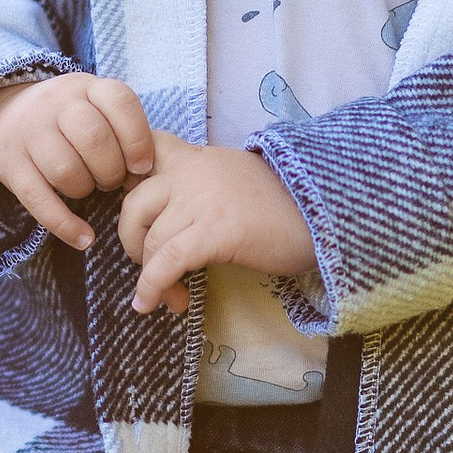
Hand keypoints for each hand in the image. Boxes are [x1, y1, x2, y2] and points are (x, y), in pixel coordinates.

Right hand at [0, 73, 154, 249]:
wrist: (4, 117)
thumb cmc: (70, 121)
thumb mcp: (96, 107)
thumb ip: (124, 130)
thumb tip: (150, 175)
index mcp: (87, 87)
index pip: (120, 103)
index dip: (138, 139)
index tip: (143, 166)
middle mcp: (56, 104)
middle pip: (94, 140)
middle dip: (112, 170)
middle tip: (113, 180)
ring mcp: (29, 132)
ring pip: (66, 170)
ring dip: (86, 189)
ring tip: (89, 187)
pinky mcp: (11, 164)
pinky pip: (39, 200)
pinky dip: (65, 225)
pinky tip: (85, 238)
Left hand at [118, 141, 317, 316]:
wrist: (325, 214)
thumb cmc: (287, 205)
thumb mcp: (236, 179)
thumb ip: (203, 186)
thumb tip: (173, 217)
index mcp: (198, 157)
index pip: (145, 148)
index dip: (127, 177)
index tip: (138, 212)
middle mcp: (193, 173)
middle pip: (133, 204)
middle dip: (133, 243)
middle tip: (152, 266)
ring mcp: (202, 201)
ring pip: (149, 239)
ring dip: (150, 276)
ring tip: (170, 296)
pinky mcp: (215, 232)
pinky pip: (167, 262)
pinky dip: (152, 287)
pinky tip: (150, 304)